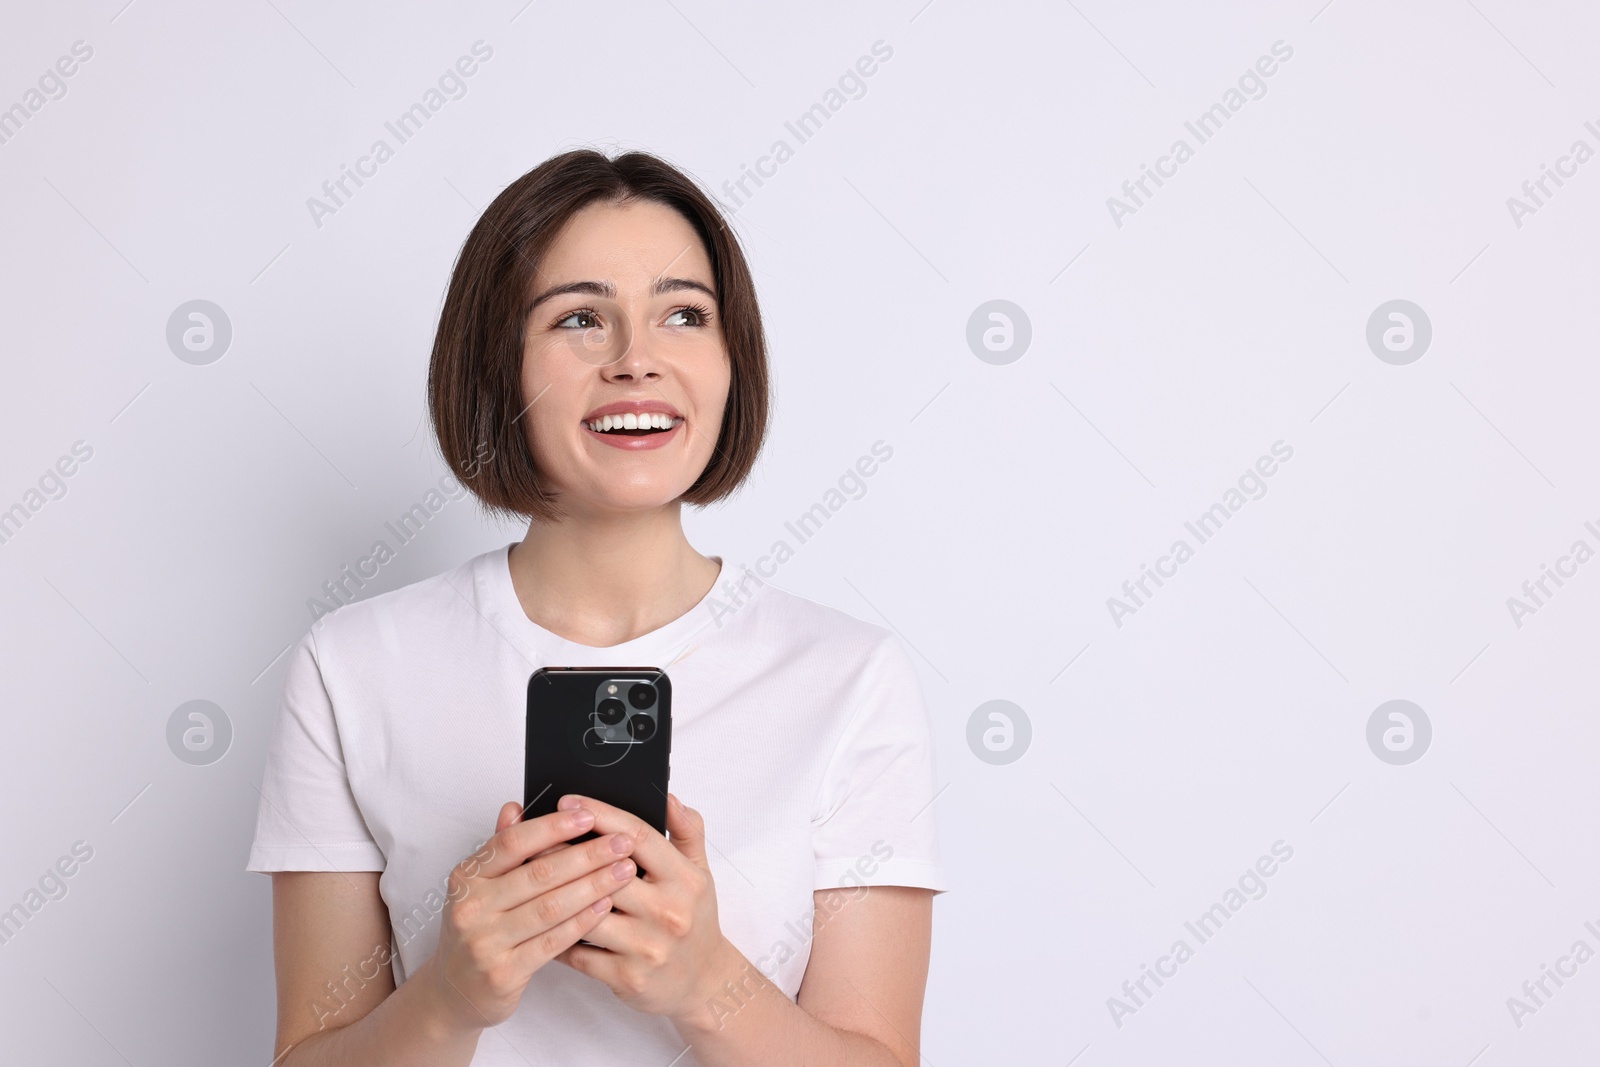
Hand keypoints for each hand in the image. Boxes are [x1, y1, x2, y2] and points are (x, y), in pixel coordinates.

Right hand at [418, 801, 639, 1032]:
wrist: (454, 992)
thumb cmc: (478, 930)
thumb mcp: (480, 887)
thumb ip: (500, 848)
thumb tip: (514, 807)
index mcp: (467, 877)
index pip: (513, 842)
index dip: (552, 827)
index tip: (588, 815)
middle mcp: (471, 907)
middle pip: (539, 874)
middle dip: (587, 855)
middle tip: (621, 843)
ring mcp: (485, 942)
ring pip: (550, 907)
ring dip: (593, 886)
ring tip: (623, 871)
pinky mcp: (503, 973)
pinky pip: (552, 942)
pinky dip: (582, 922)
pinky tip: (605, 906)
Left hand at [554, 793, 741, 1020]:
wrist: (705, 981)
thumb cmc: (695, 921)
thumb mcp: (700, 872)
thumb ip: (686, 830)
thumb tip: (668, 798)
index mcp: (684, 879)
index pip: (637, 837)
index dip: (601, 815)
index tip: (570, 802)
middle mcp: (668, 911)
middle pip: (606, 873)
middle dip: (566, 852)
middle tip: (535, 836)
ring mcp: (647, 946)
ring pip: (588, 914)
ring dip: (556, 896)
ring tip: (531, 880)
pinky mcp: (627, 977)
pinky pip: (579, 953)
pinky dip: (556, 937)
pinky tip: (539, 922)